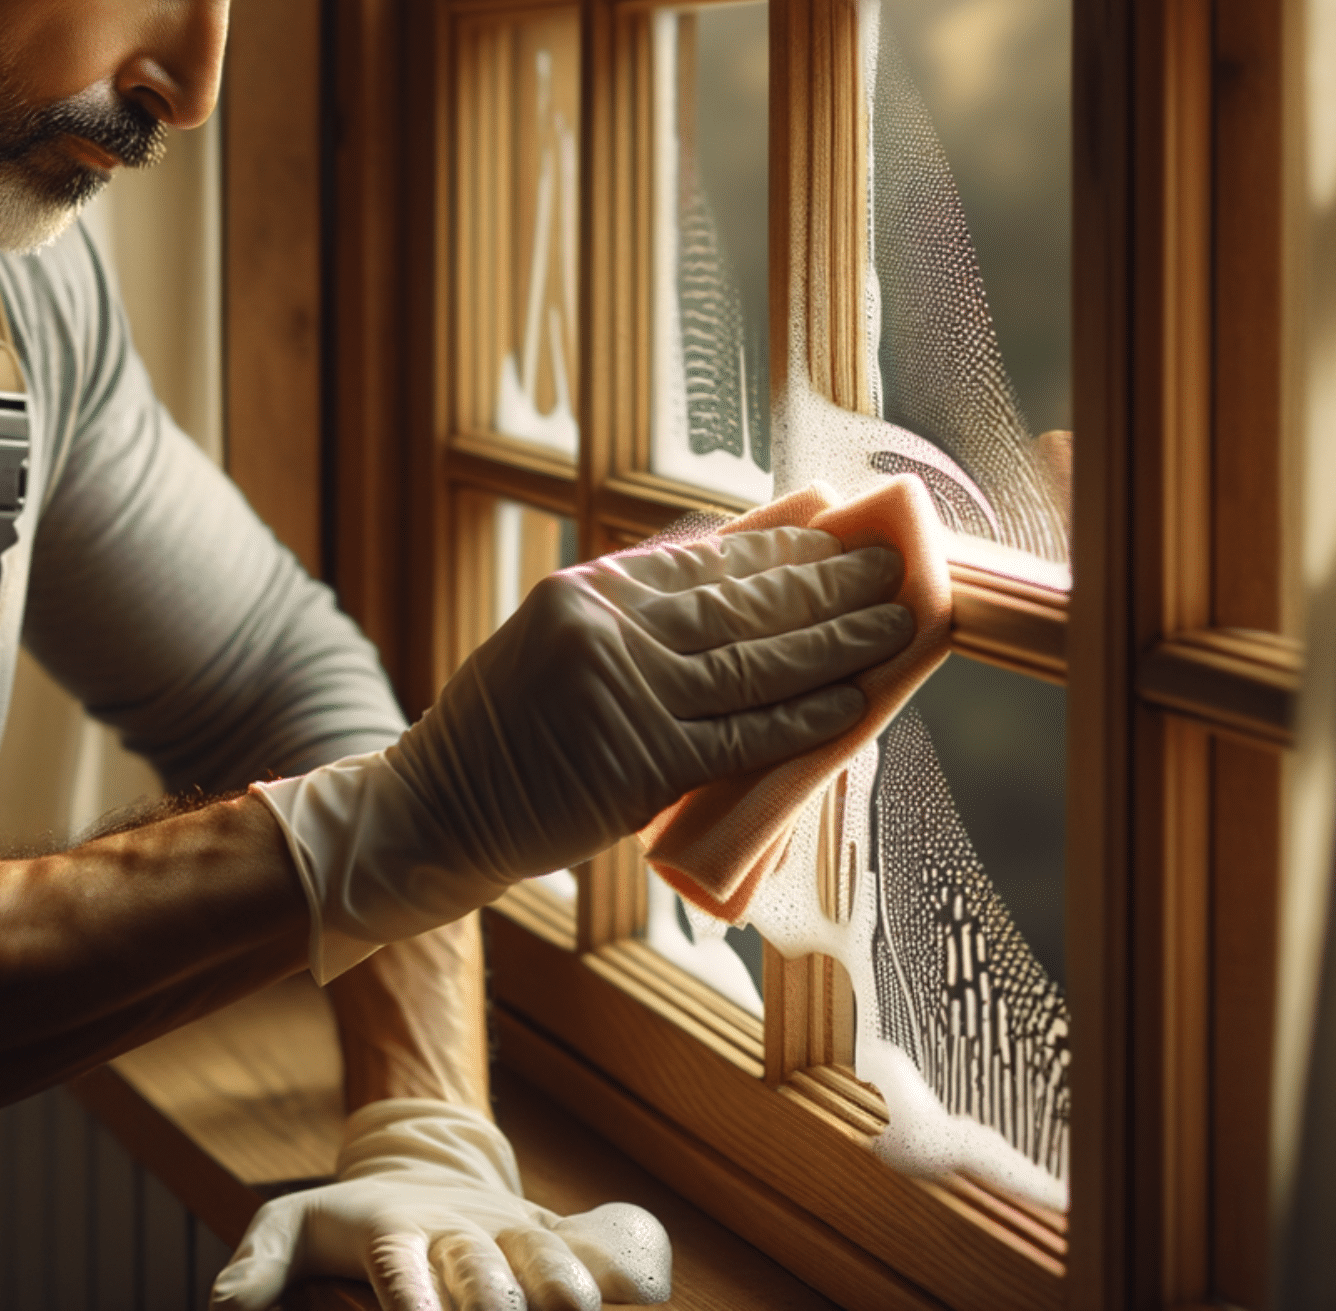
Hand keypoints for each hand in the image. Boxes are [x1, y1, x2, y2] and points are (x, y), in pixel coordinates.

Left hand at [212, 1100, 668, 1310]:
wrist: (423, 1167)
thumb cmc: (349, 1220)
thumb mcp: (293, 1227)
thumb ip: (257, 1262)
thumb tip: (222, 1306)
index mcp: (393, 1229)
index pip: (399, 1264)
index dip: (410, 1296)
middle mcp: (460, 1230)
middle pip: (482, 1269)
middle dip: (494, 1301)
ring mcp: (513, 1231)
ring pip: (546, 1254)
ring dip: (564, 1284)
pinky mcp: (558, 1235)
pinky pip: (605, 1242)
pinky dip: (630, 1258)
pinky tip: (653, 1284)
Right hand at [255, 528, 909, 978]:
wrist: (436, 809)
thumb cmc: (504, 735)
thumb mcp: (552, 643)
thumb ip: (630, 609)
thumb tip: (729, 560)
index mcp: (587, 590)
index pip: (707, 558)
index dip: (783, 544)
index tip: (842, 525)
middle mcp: (605, 629)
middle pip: (742, 601)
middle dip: (829, 581)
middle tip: (896, 561)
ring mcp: (623, 696)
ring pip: (755, 663)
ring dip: (838, 640)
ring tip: (899, 620)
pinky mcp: (639, 764)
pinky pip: (743, 737)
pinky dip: (805, 718)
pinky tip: (854, 700)